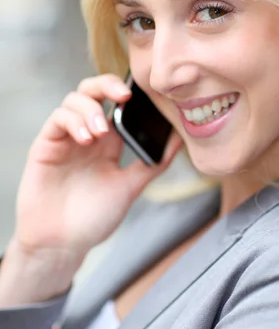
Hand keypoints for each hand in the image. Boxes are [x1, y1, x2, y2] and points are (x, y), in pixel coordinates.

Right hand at [1, 74, 181, 303]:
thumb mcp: (130, 187)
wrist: (62, 244)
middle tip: (124, 95)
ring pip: (74, 99)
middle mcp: (87, 135)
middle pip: (93, 91)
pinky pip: (57, 118)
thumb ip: (154, 162)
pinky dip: (73, 121)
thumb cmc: (93, 218)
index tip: (146, 94)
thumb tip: (181, 139)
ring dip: (91, 110)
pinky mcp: (46, 145)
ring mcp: (66, 139)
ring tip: (101, 133)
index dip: (129, 92)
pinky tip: (86, 139)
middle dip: (108, 84)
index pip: (117, 104)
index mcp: (109, 143)